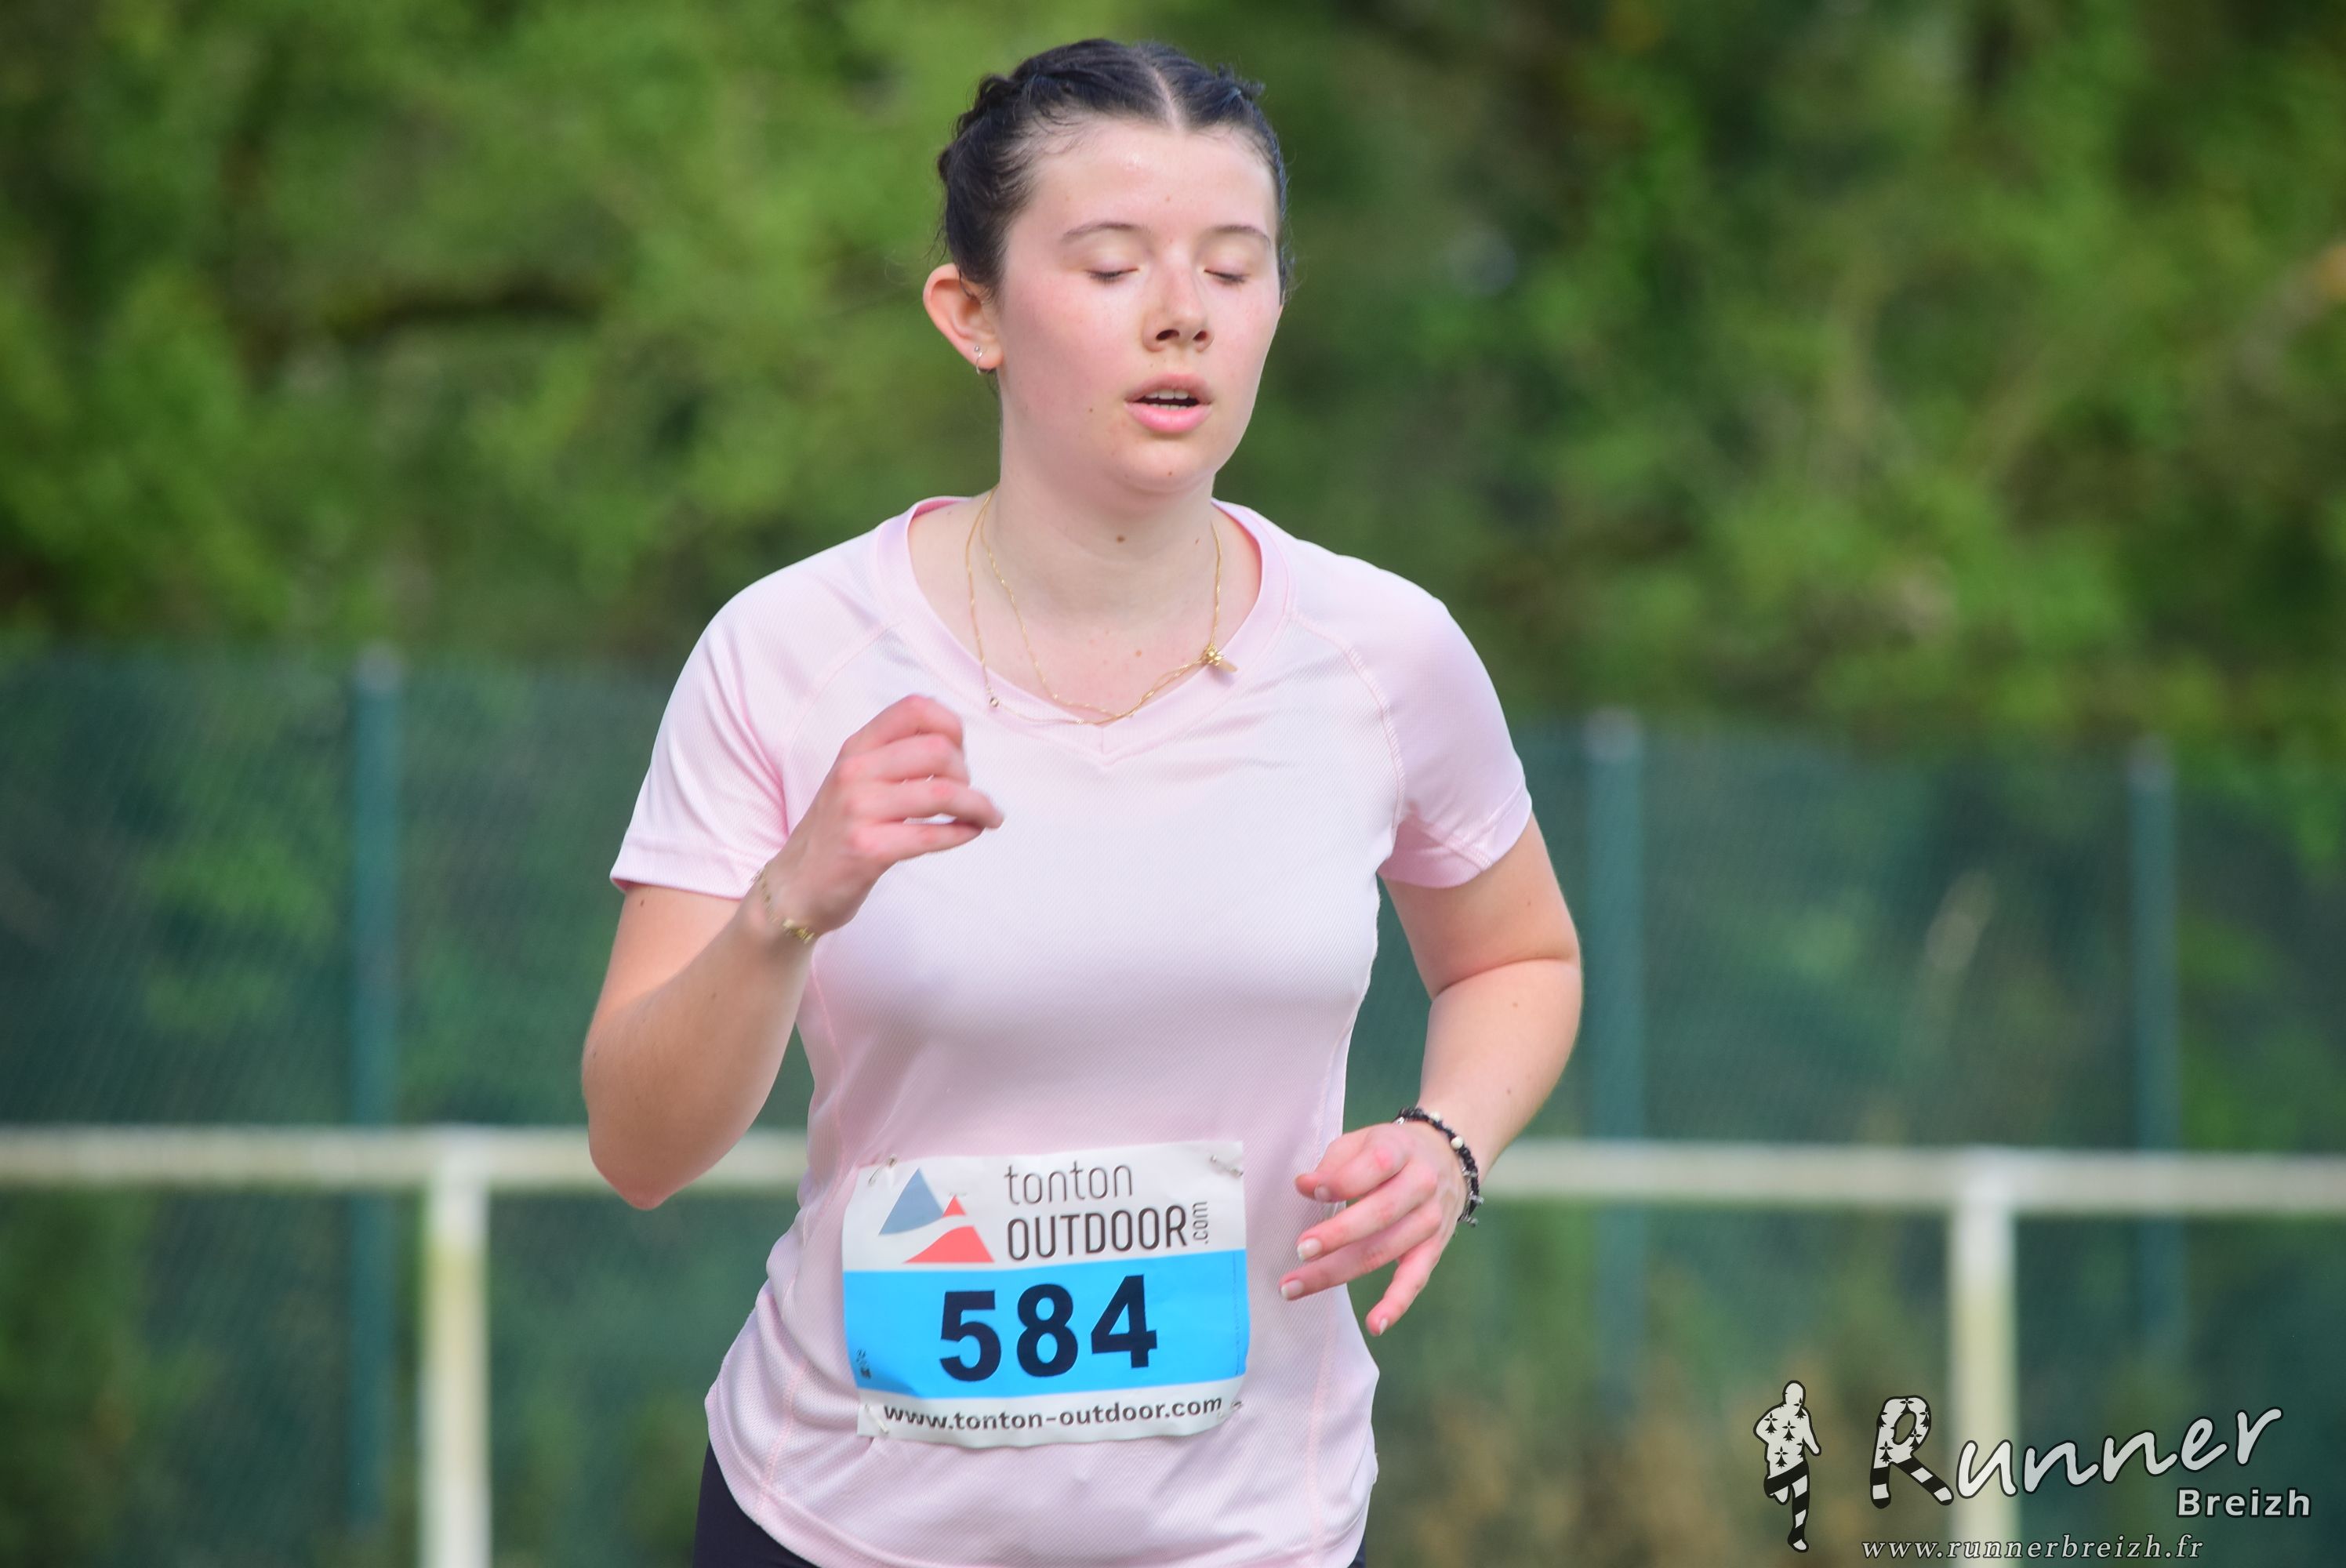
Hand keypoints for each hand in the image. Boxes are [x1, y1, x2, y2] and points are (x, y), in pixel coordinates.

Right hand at [751, 694, 1003, 938]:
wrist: (796, 886)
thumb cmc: (839, 831)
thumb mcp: (855, 781)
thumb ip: (894, 757)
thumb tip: (954, 745)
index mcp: (856, 748)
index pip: (914, 709)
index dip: (951, 726)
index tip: (961, 753)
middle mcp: (854, 772)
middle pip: (938, 750)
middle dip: (966, 773)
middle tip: (967, 795)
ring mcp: (858, 810)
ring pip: (942, 792)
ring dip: (977, 806)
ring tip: (986, 817)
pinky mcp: (866, 849)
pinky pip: (932, 835)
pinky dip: (962, 832)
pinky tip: (968, 833)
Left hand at [1281, 1119, 1467, 1336]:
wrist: (1448, 1158)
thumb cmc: (1391, 1152)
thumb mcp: (1364, 1141)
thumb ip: (1335, 1163)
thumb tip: (1305, 1187)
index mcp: (1401, 1151)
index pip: (1374, 1166)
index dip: (1341, 1182)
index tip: (1309, 1191)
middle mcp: (1421, 1185)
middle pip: (1379, 1214)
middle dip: (1337, 1235)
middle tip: (1300, 1251)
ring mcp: (1430, 1220)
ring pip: (1385, 1250)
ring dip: (1339, 1271)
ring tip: (1296, 1286)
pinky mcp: (1434, 1249)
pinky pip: (1416, 1279)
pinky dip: (1397, 1304)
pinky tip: (1375, 1324)